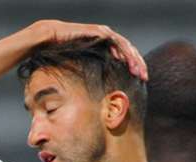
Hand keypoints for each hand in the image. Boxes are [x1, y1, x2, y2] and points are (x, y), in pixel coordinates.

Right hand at [32, 20, 147, 79]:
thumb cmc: (62, 55)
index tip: (141, 81)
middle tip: (145, 78)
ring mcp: (104, 34)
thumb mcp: (82, 68)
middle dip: (138, 65)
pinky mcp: (99, 32)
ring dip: (133, 60)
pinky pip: (116, 42)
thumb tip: (98, 96)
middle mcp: (107, 39)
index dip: (134, 68)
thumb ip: (93, 75)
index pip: (125, 56)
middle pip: (129, 51)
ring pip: (126, 46)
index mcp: (106, 46)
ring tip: (139, 73)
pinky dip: (124, 52)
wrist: (50, 40)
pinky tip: (128, 63)